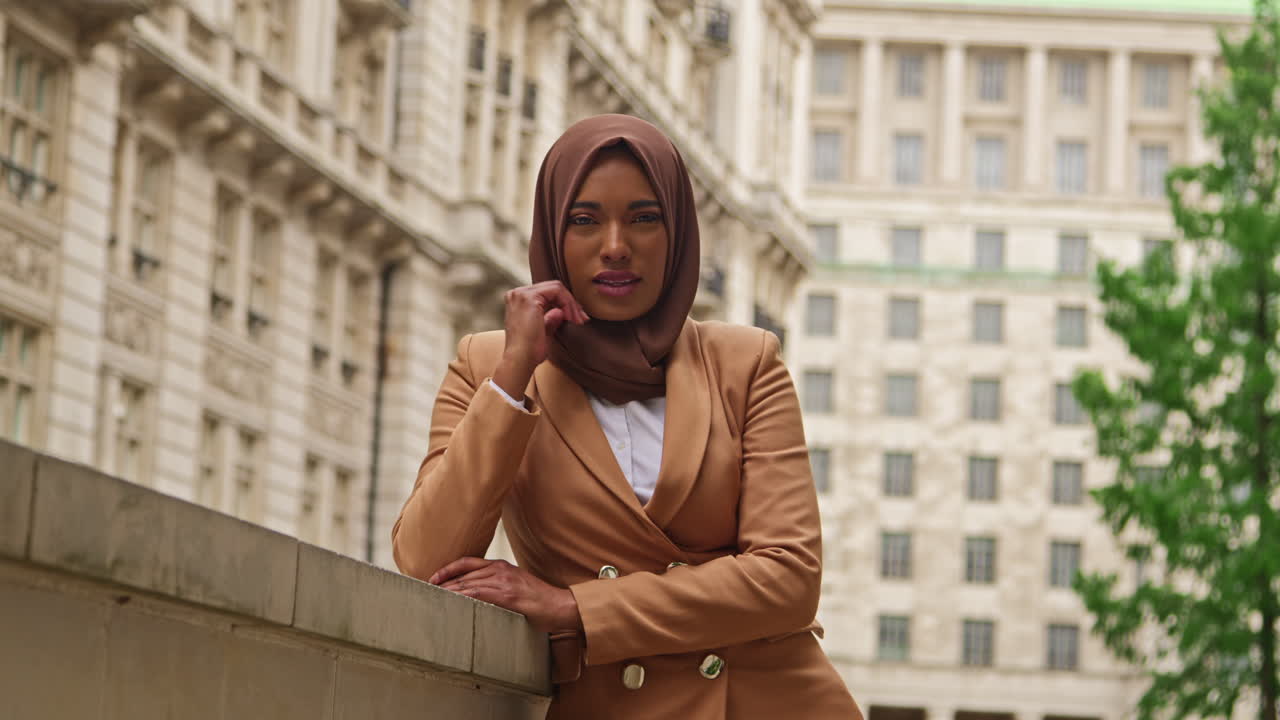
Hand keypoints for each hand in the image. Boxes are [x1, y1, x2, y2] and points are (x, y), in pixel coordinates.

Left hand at [431, 557, 583, 633]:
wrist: (560, 606)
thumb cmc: (539, 600)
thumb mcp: (517, 587)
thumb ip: (498, 587)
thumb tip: (478, 597)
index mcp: (502, 566)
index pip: (468, 562)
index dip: (448, 569)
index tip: (433, 578)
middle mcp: (500, 569)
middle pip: (463, 573)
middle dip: (442, 582)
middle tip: (424, 590)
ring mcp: (503, 581)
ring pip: (467, 583)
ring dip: (447, 590)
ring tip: (431, 597)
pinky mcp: (507, 594)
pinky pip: (477, 593)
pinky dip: (461, 597)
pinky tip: (450, 602)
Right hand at [494, 281, 588, 399]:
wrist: (521, 360)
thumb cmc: (529, 352)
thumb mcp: (542, 332)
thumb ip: (549, 319)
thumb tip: (560, 312)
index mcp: (517, 301)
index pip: (546, 294)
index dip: (564, 303)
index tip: (577, 318)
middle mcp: (517, 294)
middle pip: (552, 288)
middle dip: (570, 303)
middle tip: (582, 319)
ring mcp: (522, 294)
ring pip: (556, 288)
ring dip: (571, 304)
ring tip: (578, 321)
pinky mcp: (529, 297)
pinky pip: (557, 291)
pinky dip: (567, 303)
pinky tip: (570, 318)